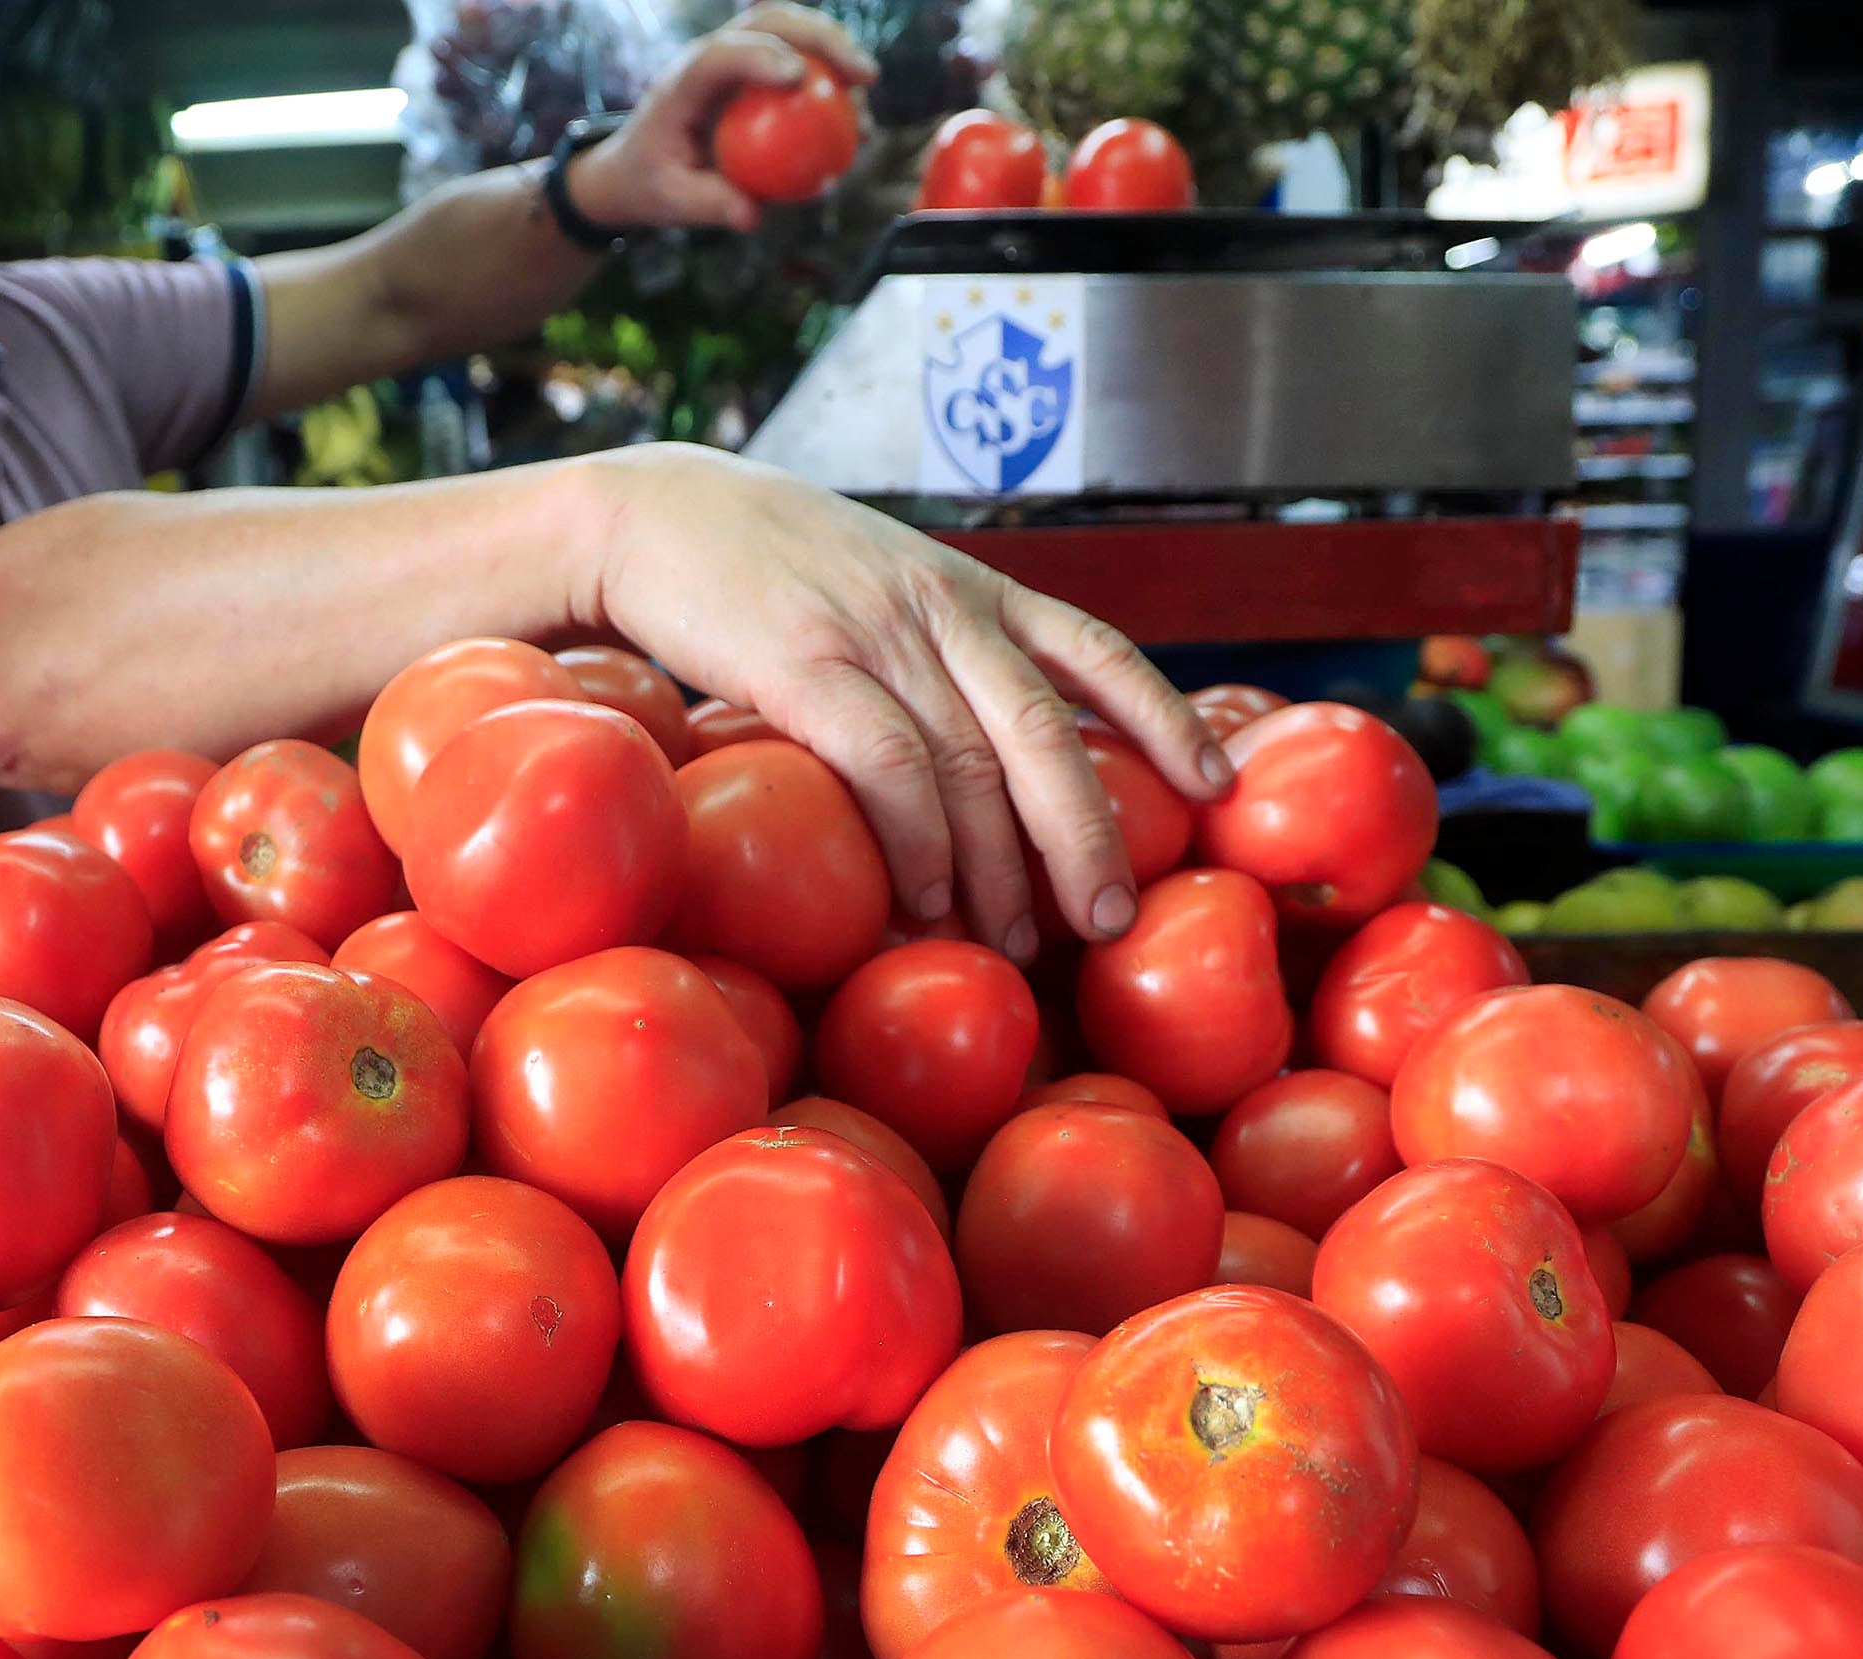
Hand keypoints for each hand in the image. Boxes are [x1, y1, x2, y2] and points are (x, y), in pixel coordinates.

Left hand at [567, 3, 874, 235]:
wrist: (637, 167)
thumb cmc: (650, 183)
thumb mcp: (672, 201)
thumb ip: (709, 204)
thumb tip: (752, 216)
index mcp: (683, 82)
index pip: (720, 55)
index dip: (758, 55)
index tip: (797, 78)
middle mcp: (713, 57)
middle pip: (771, 21)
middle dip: (821, 36)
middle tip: (861, 73)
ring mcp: (737, 59)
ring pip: (791, 30)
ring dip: (834, 47)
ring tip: (867, 85)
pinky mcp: (755, 73)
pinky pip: (800, 63)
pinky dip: (831, 79)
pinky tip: (858, 112)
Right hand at [579, 444, 1232, 957]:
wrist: (648, 513)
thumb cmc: (755, 567)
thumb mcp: (873, 582)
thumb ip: (931, 648)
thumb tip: (976, 754)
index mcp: (967, 586)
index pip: (1096, 649)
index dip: (1165, 720)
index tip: (1213, 787)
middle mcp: (939, 608)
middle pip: (1045, 732)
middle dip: (1087, 835)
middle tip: (1108, 919)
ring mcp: (874, 636)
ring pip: (971, 765)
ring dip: (999, 869)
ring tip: (1012, 942)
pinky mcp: (803, 667)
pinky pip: (886, 767)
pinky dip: (914, 844)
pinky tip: (920, 903)